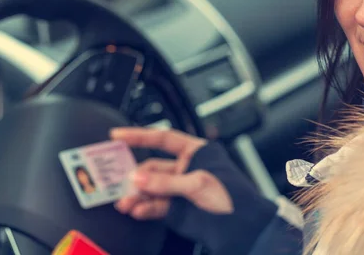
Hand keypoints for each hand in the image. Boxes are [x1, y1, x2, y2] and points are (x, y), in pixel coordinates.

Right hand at [110, 127, 233, 219]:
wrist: (246, 227)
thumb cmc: (233, 197)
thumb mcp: (199, 184)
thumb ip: (167, 182)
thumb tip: (138, 178)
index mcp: (196, 152)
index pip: (163, 138)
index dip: (139, 136)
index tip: (117, 135)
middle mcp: (186, 168)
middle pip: (153, 167)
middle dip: (135, 175)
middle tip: (118, 181)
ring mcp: (181, 189)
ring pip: (152, 188)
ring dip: (137, 195)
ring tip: (125, 202)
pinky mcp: (178, 209)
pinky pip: (156, 206)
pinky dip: (145, 208)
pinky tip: (137, 210)